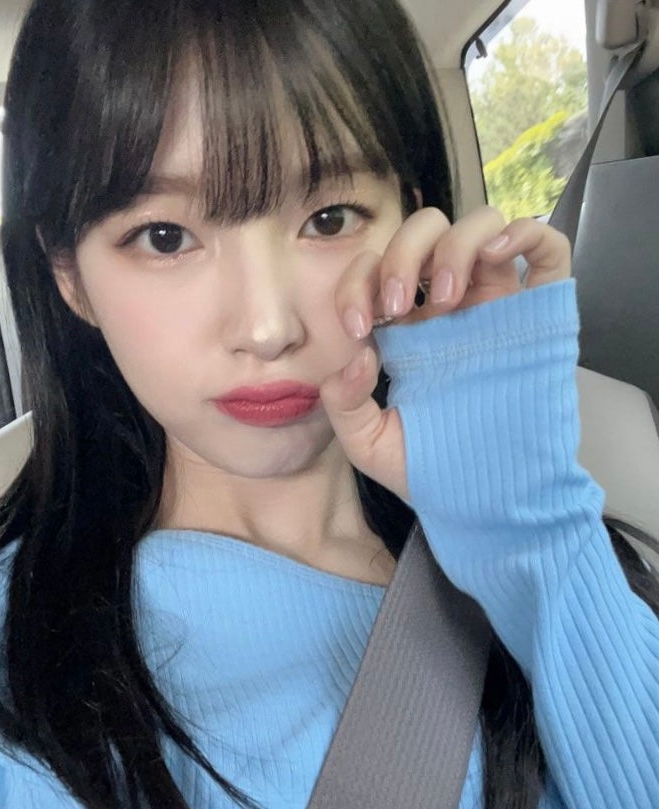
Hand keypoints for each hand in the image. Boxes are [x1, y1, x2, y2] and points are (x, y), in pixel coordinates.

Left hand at [319, 206, 571, 501]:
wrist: (486, 502)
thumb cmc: (430, 470)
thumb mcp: (369, 443)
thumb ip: (344, 402)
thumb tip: (356, 354)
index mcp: (406, 330)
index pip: (376, 270)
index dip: (357, 283)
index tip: (358, 327)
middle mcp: (450, 309)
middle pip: (427, 231)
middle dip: (404, 254)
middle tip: (400, 308)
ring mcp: (497, 307)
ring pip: (482, 225)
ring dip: (456, 245)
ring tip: (448, 297)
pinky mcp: (541, 316)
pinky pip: (546, 248)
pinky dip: (524, 233)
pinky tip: (499, 256)